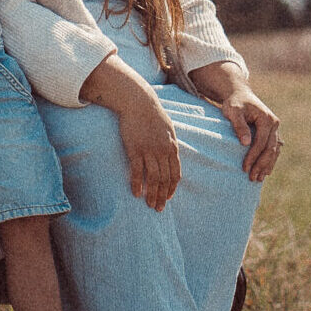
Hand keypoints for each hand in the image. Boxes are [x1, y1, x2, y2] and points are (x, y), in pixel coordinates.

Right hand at [80, 56, 181, 209]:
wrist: (138, 102)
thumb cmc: (152, 116)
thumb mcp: (168, 129)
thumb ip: (170, 145)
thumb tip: (171, 159)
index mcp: (172, 147)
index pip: (175, 174)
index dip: (172, 188)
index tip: (167, 198)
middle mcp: (163, 151)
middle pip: (165, 179)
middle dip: (162, 196)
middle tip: (158, 208)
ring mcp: (149, 150)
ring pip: (153, 178)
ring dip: (151, 194)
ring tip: (149, 204)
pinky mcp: (135, 149)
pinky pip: (138, 171)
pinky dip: (137, 184)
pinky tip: (136, 193)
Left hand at [191, 63, 281, 180]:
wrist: (240, 94)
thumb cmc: (234, 103)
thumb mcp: (233, 111)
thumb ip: (239, 126)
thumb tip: (245, 143)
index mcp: (267, 118)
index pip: (261, 142)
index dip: (253, 156)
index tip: (245, 168)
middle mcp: (274, 123)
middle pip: (270, 149)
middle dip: (261, 164)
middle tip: (252, 178)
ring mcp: (275, 128)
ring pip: (274, 151)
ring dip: (267, 165)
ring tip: (259, 178)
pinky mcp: (272, 133)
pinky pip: (274, 149)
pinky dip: (270, 160)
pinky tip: (265, 171)